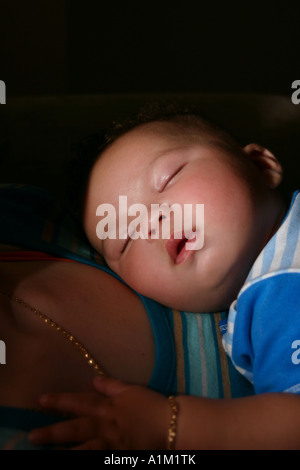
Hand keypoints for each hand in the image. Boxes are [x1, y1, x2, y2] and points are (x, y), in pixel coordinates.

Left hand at [29, 376, 169, 449]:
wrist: (172, 425)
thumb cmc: (152, 405)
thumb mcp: (132, 390)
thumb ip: (111, 385)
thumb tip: (94, 379)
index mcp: (108, 407)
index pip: (79, 402)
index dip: (60, 400)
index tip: (41, 400)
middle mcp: (106, 426)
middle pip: (75, 429)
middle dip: (53, 432)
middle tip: (32, 436)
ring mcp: (111, 444)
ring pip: (83, 450)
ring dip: (64, 453)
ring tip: (46, 456)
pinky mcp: (119, 457)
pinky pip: (99, 461)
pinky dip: (86, 461)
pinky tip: (75, 460)